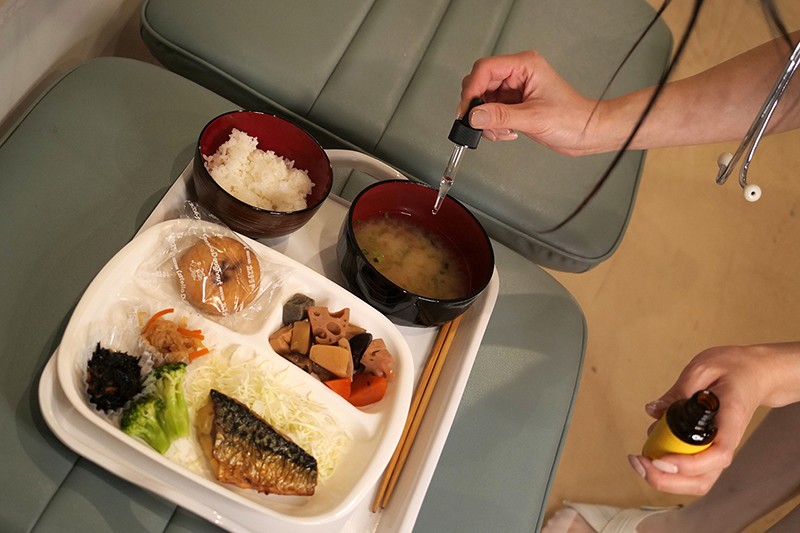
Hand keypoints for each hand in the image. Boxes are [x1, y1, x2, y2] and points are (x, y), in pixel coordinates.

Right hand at [458, 51, 601, 154]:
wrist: (586, 132)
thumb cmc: (573, 118)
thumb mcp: (533, 118)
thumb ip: (500, 116)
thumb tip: (474, 116)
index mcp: (525, 65)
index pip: (485, 69)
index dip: (472, 89)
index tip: (467, 109)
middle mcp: (518, 74)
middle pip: (480, 84)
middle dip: (478, 107)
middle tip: (480, 123)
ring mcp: (515, 89)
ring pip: (483, 100)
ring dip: (486, 120)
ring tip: (501, 130)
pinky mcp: (514, 104)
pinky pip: (491, 112)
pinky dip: (493, 125)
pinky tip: (507, 131)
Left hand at [629, 343, 799, 494]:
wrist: (755, 375)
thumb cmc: (733, 369)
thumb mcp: (704, 368)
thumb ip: (678, 390)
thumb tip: (653, 410)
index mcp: (731, 420)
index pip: (717, 454)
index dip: (688, 463)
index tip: (661, 459)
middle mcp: (726, 442)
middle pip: (702, 479)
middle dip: (666, 479)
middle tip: (639, 462)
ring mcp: (718, 450)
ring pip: (695, 482)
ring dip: (665, 479)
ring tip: (639, 461)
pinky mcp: (708, 450)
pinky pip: (690, 471)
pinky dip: (667, 470)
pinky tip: (648, 453)